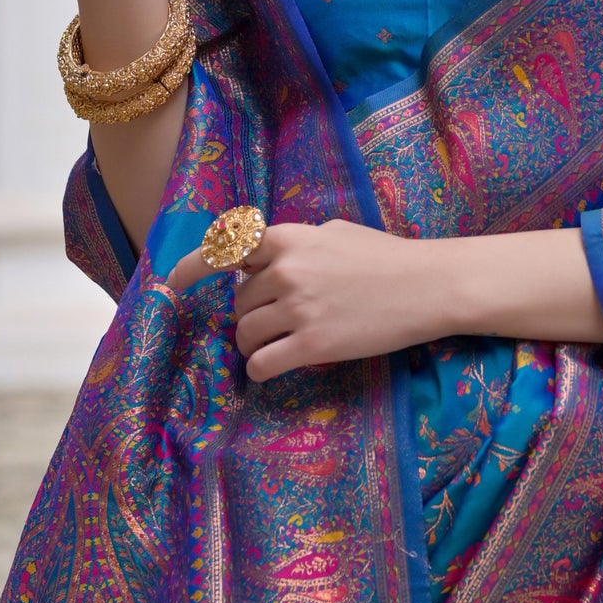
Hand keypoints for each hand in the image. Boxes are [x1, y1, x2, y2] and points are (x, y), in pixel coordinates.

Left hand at [167, 220, 443, 377]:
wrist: (429, 286)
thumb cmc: (387, 256)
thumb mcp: (335, 233)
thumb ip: (295, 245)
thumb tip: (262, 261)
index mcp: (290, 238)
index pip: (226, 249)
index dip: (193, 267)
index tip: (174, 282)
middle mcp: (287, 271)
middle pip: (240, 301)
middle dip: (250, 312)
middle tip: (275, 318)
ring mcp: (298, 310)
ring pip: (246, 334)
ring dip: (252, 343)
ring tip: (273, 344)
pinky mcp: (312, 346)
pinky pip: (262, 364)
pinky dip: (260, 369)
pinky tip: (272, 367)